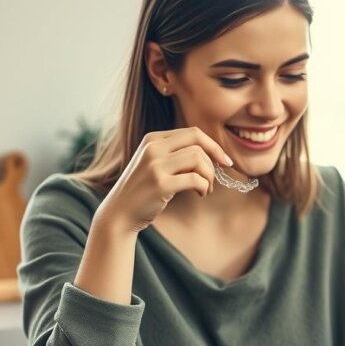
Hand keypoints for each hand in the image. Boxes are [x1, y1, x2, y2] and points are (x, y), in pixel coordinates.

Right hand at [95, 127, 233, 233]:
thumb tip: (213, 154)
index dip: (214, 146)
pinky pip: (195, 179)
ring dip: (209, 176)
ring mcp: (155, 166)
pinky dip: (204, 187)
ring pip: (198, 159)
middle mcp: (153, 148)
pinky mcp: (160, 184)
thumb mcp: (155, 163)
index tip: (225, 161)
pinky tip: (201, 194)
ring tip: (206, 188)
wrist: (120, 212)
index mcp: (153, 139)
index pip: (193, 133)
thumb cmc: (144, 189)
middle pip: (198, 142)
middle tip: (216, 177)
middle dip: (215, 159)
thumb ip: (177, 154)